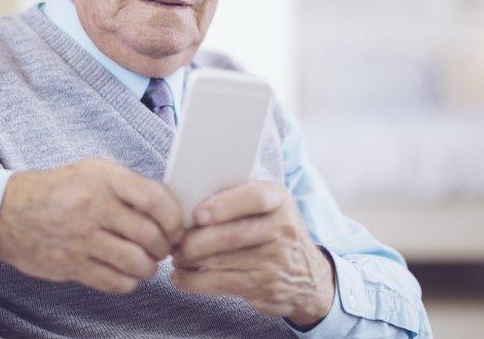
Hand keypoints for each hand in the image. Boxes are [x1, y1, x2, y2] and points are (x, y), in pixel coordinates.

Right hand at [0, 158, 183, 293]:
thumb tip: (170, 209)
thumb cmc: (59, 189)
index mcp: (103, 179)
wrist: (8, 212)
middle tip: (162, 247)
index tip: (175, 227)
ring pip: (136, 263)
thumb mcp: (93, 171)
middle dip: (164, 246)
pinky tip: (126, 273)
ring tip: (145, 262)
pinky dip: (129, 282)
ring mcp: (80, 239)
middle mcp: (92, 207)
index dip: (174, 218)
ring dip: (149, 267)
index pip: (155, 200)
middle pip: (150, 235)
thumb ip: (129, 186)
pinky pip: (115, 282)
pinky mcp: (70, 266)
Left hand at [171, 181, 334, 326]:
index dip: (224, 205)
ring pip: (222, 261)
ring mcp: (275, 261)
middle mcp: (282, 229)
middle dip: (195, 240)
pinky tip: (180, 277)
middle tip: (174, 241)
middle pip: (232, 235)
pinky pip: (221, 283)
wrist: (309, 276)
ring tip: (175, 256)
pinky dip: (194, 282)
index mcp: (279, 200)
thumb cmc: (274, 232)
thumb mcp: (268, 208)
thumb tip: (187, 202)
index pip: (255, 198)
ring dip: (190, 260)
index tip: (198, 214)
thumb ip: (237, 199)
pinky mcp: (264, 287)